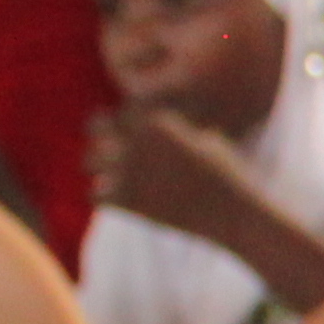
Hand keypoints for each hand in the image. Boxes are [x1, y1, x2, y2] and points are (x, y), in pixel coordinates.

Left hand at [89, 103, 273, 247]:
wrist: (235, 215)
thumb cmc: (228, 175)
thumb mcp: (210, 140)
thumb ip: (182, 127)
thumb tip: (174, 122)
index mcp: (157, 119)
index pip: (123, 108)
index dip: (129, 119)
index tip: (137, 133)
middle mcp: (137, 139)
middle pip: (94, 125)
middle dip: (101, 134)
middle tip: (113, 150)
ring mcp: (128, 170)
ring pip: (88, 161)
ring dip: (99, 169)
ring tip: (114, 178)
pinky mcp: (126, 200)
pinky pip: (96, 195)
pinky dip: (106, 199)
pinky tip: (121, 202)